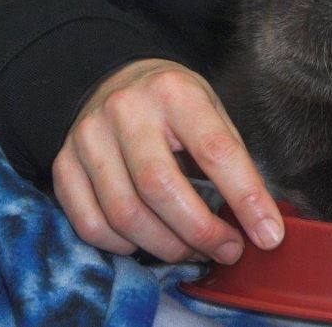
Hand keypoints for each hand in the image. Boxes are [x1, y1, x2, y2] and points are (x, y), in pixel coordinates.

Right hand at [52, 59, 282, 263]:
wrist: (116, 79)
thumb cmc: (175, 105)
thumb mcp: (211, 112)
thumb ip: (232, 160)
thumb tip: (260, 222)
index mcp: (175, 92)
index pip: (216, 152)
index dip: (246, 199)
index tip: (268, 234)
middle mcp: (126, 111)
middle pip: (160, 188)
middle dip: (201, 232)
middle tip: (228, 251)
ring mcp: (88, 138)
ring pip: (124, 213)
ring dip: (167, 247)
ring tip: (195, 251)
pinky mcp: (63, 164)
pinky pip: (90, 224)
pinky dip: (123, 246)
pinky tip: (149, 242)